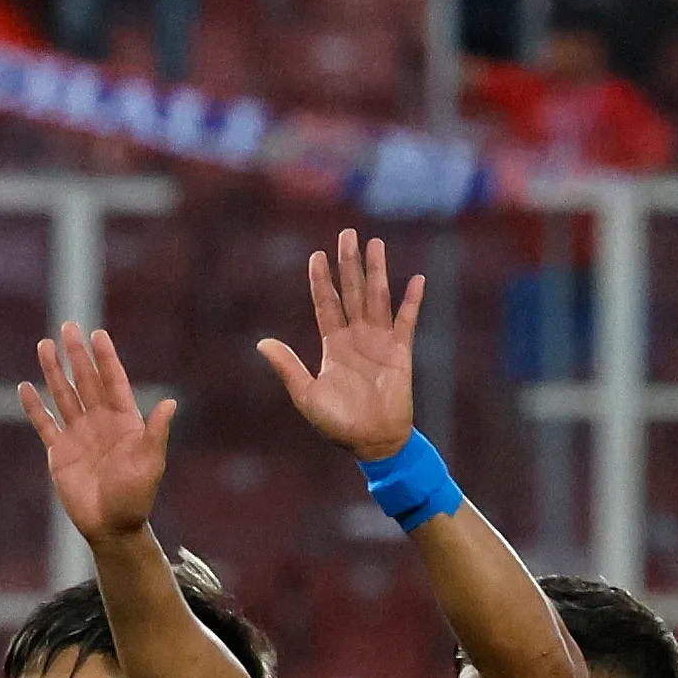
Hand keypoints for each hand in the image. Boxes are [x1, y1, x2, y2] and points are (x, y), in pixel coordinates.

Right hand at [20, 322, 174, 547]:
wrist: (112, 526)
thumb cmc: (136, 497)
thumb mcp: (150, 463)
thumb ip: (156, 432)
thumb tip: (171, 403)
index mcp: (125, 422)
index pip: (113, 382)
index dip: (106, 359)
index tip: (98, 335)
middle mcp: (100, 423)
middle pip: (86, 381)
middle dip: (77, 355)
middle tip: (69, 327)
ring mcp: (78, 435)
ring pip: (63, 396)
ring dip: (54, 372)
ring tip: (44, 345)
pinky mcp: (59, 452)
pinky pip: (44, 424)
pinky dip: (35, 407)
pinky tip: (25, 387)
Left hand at [251, 226, 425, 459]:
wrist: (373, 443)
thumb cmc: (338, 425)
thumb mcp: (306, 395)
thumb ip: (288, 367)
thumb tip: (262, 343)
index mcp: (333, 345)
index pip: (326, 303)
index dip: (321, 280)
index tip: (316, 255)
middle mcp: (356, 337)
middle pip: (351, 291)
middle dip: (349, 263)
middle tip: (347, 234)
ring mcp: (380, 342)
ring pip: (376, 298)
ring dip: (376, 271)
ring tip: (375, 244)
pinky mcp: (400, 352)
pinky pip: (406, 321)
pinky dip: (412, 300)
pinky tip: (416, 279)